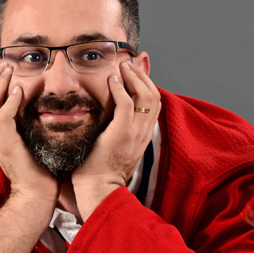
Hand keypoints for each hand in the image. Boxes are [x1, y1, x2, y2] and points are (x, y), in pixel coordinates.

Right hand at [0, 65, 57, 204]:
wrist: (36, 194)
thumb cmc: (40, 169)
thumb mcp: (32, 140)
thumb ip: (30, 124)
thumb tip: (40, 108)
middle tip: (4, 62)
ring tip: (9, 69)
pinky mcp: (8, 145)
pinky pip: (3, 119)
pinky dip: (9, 103)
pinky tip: (19, 91)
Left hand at [71, 61, 160, 218]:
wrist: (98, 189)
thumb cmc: (100, 172)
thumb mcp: (115, 148)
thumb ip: (117, 132)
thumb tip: (110, 120)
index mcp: (143, 136)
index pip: (154, 104)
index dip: (148, 84)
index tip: (137, 72)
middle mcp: (144, 132)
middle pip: (155, 96)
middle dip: (144, 76)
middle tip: (130, 63)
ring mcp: (135, 132)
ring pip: (146, 96)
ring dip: (134, 78)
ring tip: (123, 66)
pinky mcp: (122, 133)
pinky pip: (127, 104)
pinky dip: (120, 89)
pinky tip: (112, 80)